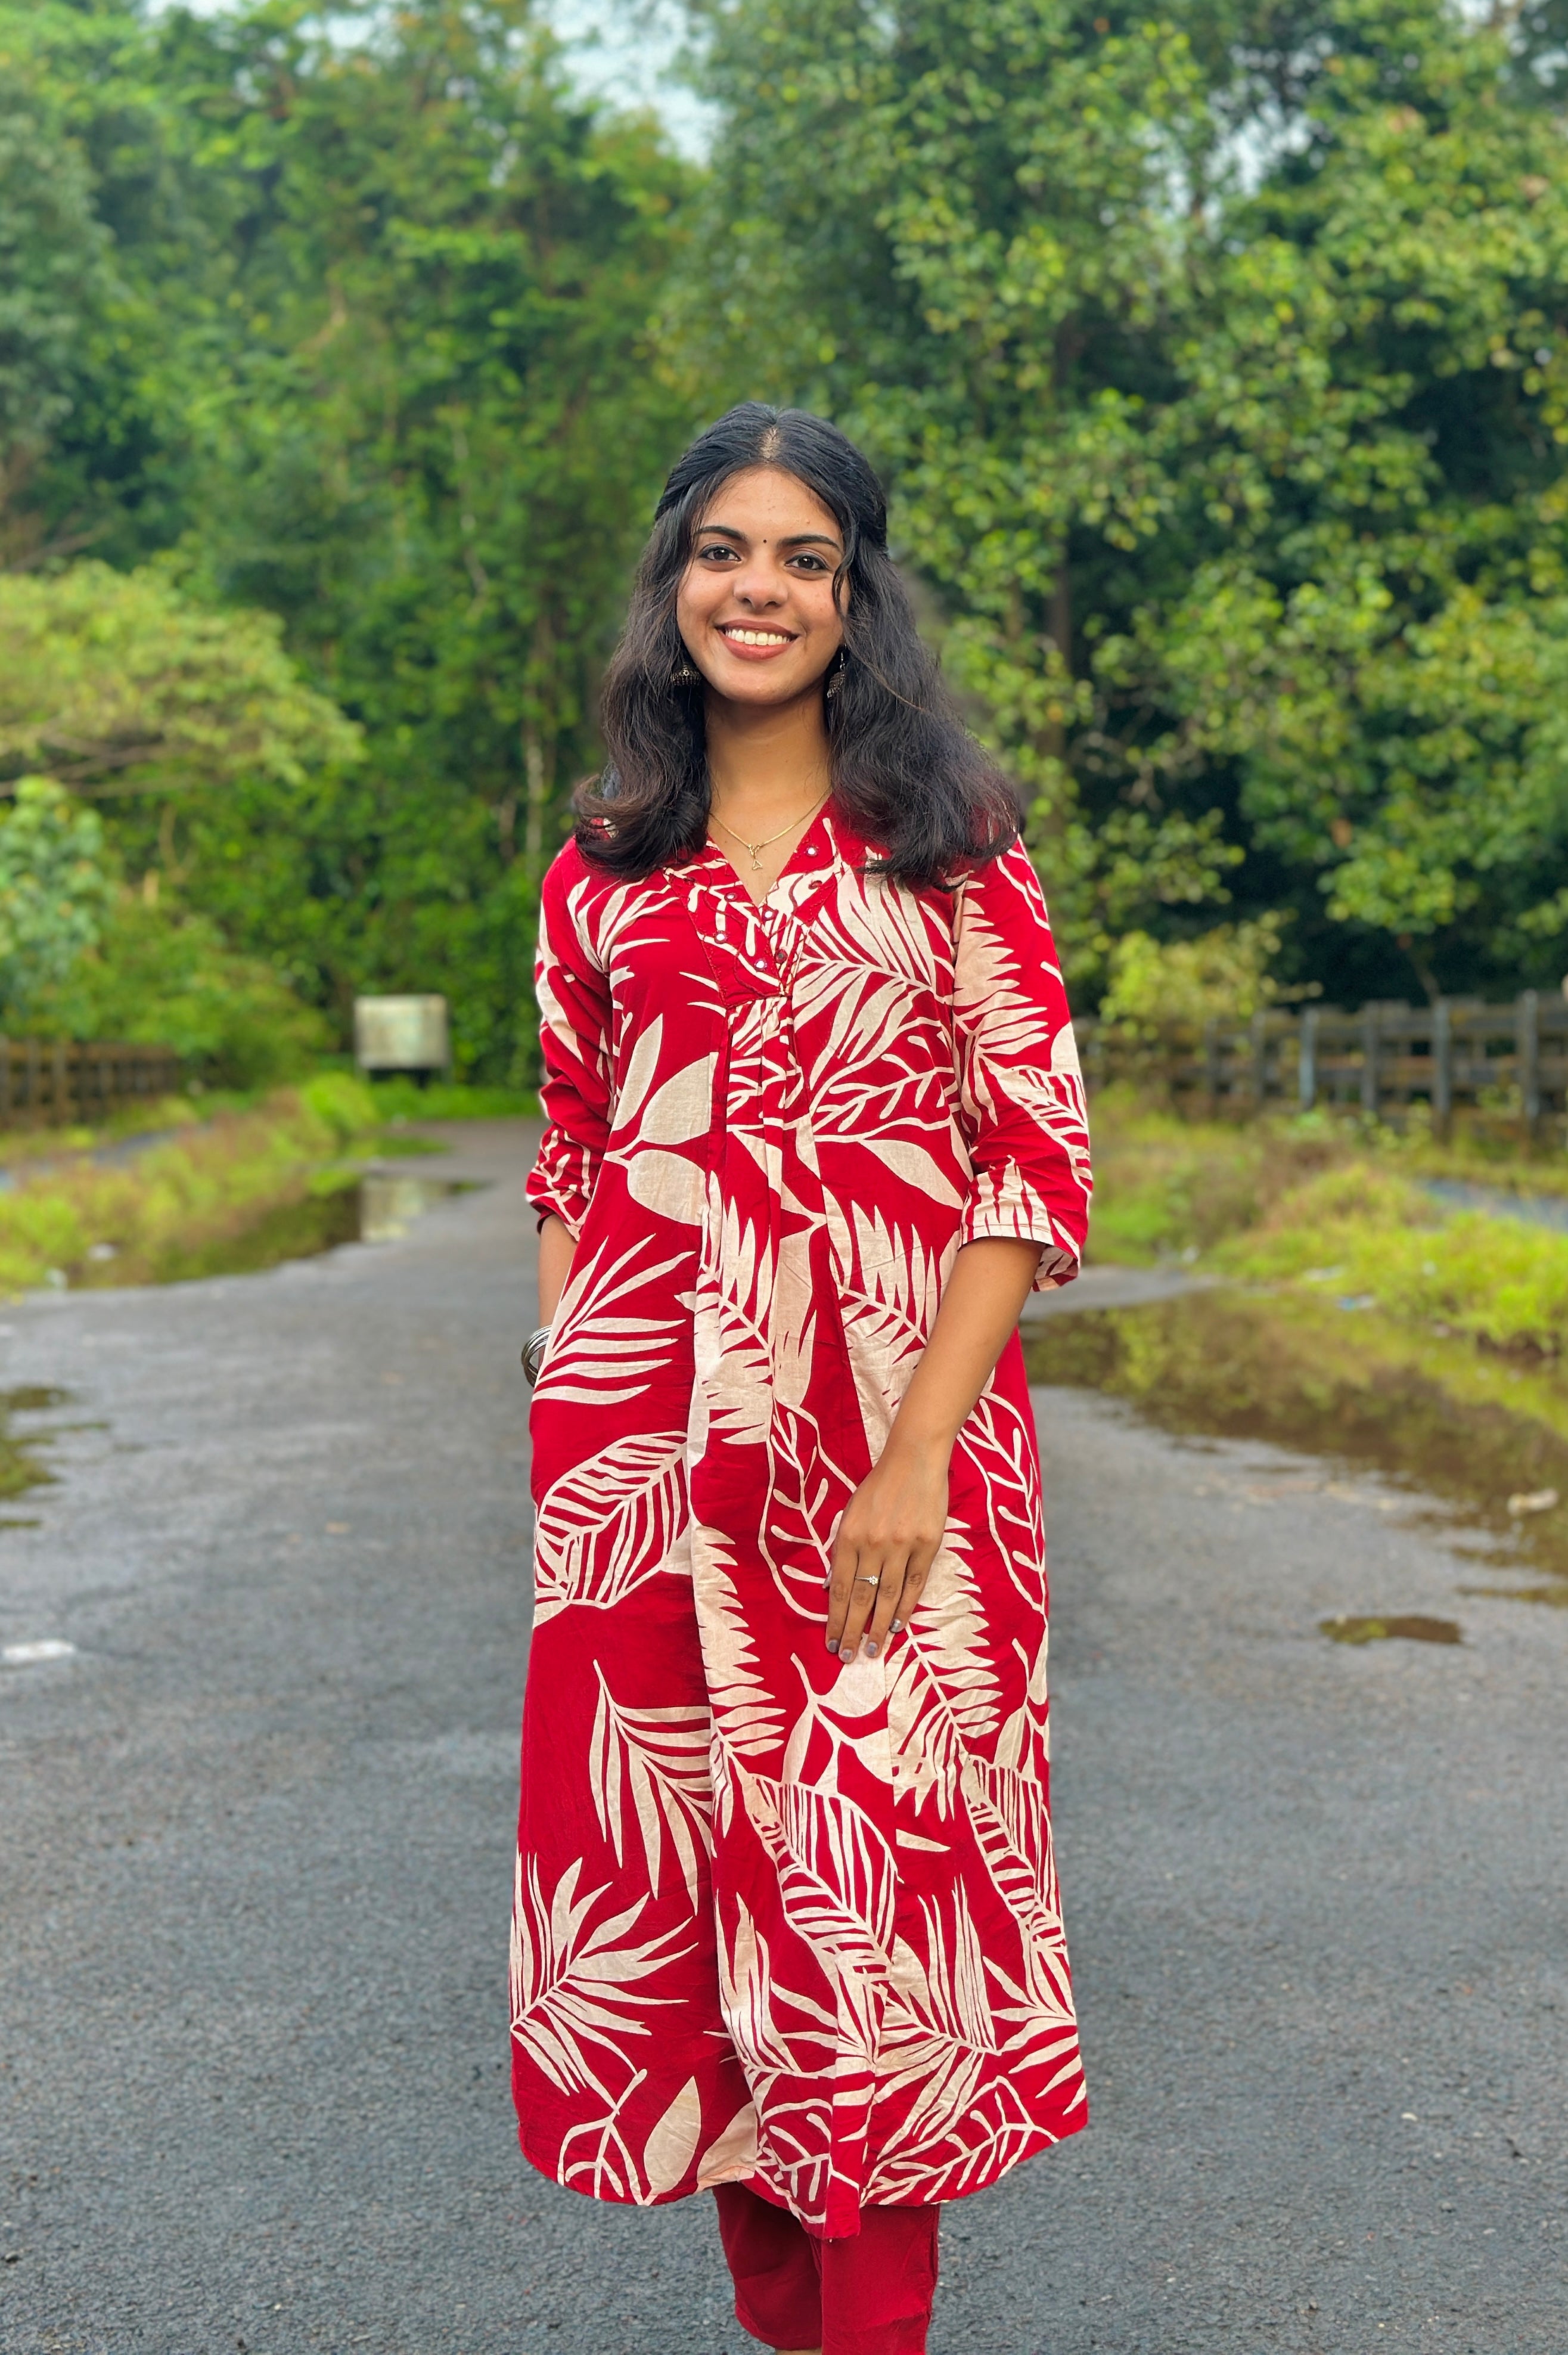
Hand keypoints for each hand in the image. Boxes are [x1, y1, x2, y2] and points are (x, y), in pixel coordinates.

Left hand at [825, 1435, 947, 1662]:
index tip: (832, 1641)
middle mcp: (874, 1544)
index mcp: (850, 1536)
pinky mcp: (927, 1545)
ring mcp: (902, 1546)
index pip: (841, 1588)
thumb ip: (843, 1549)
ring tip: (872, 1649)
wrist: (915, 1459)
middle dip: (852, 1630)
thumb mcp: (851, 1513)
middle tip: (847, 1657)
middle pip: (862, 1598)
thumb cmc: (879, 1487)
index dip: (836, 1618)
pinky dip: (905, 1607)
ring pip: (888, 1596)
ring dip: (878, 1627)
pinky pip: (915, 1584)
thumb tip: (835, 1587)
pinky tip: (897, 1626)